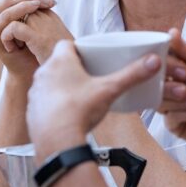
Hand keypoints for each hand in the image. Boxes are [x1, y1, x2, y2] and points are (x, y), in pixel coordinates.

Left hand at [0, 5, 72, 63]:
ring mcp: (42, 25)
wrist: (68, 73)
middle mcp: (46, 15)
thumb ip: (39, 28)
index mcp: (49, 14)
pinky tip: (10, 49)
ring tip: (9, 43)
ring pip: (11, 13)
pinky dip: (7, 38)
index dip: (12, 15)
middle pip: (15, 4)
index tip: (12, 32)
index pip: (23, 1)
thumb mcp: (50, 38)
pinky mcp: (37, 37)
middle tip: (7, 37)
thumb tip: (20, 26)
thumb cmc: (57, 59)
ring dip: (5, 28)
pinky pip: (13, 27)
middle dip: (6, 20)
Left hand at [27, 40, 160, 156]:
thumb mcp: (110, 90)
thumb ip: (132, 75)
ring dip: (62, 86)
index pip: (66, 44)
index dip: (79, 49)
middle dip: (73, 68)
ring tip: (80, 96)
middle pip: (59, 64)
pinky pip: (44, 102)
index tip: (91, 56)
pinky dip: (54, 105)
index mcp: (60, 61)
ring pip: (50, 83)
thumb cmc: (80, 110)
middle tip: (90, 77)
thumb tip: (153, 61)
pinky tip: (68, 114)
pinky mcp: (32, 111)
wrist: (57, 141)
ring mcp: (36, 93)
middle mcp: (44, 73)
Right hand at [158, 28, 185, 150]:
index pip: (161, 63)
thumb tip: (171, 33)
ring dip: (181, 101)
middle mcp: (173, 89)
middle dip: (169, 85)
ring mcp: (174, 108)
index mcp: (179, 72)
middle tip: (185, 86)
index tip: (180, 68)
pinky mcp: (178, 127)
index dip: (165, 64)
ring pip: (161, 102)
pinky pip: (172, 119)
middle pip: (155, 85)